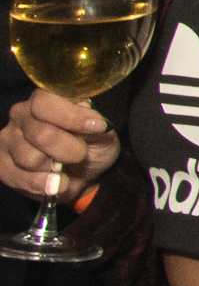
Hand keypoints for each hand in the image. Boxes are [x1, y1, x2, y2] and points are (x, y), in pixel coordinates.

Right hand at [1, 89, 119, 203]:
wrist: (83, 176)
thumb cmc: (92, 147)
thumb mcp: (102, 134)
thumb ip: (96, 124)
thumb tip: (94, 121)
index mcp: (45, 100)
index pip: (45, 103)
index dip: (71, 117)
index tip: (97, 127)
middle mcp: (21, 115)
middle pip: (40, 134)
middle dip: (69, 150)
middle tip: (81, 154)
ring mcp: (7, 139)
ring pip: (29, 159)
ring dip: (54, 169)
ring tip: (63, 167)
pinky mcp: (1, 164)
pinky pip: (18, 178)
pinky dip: (42, 184)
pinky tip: (54, 182)